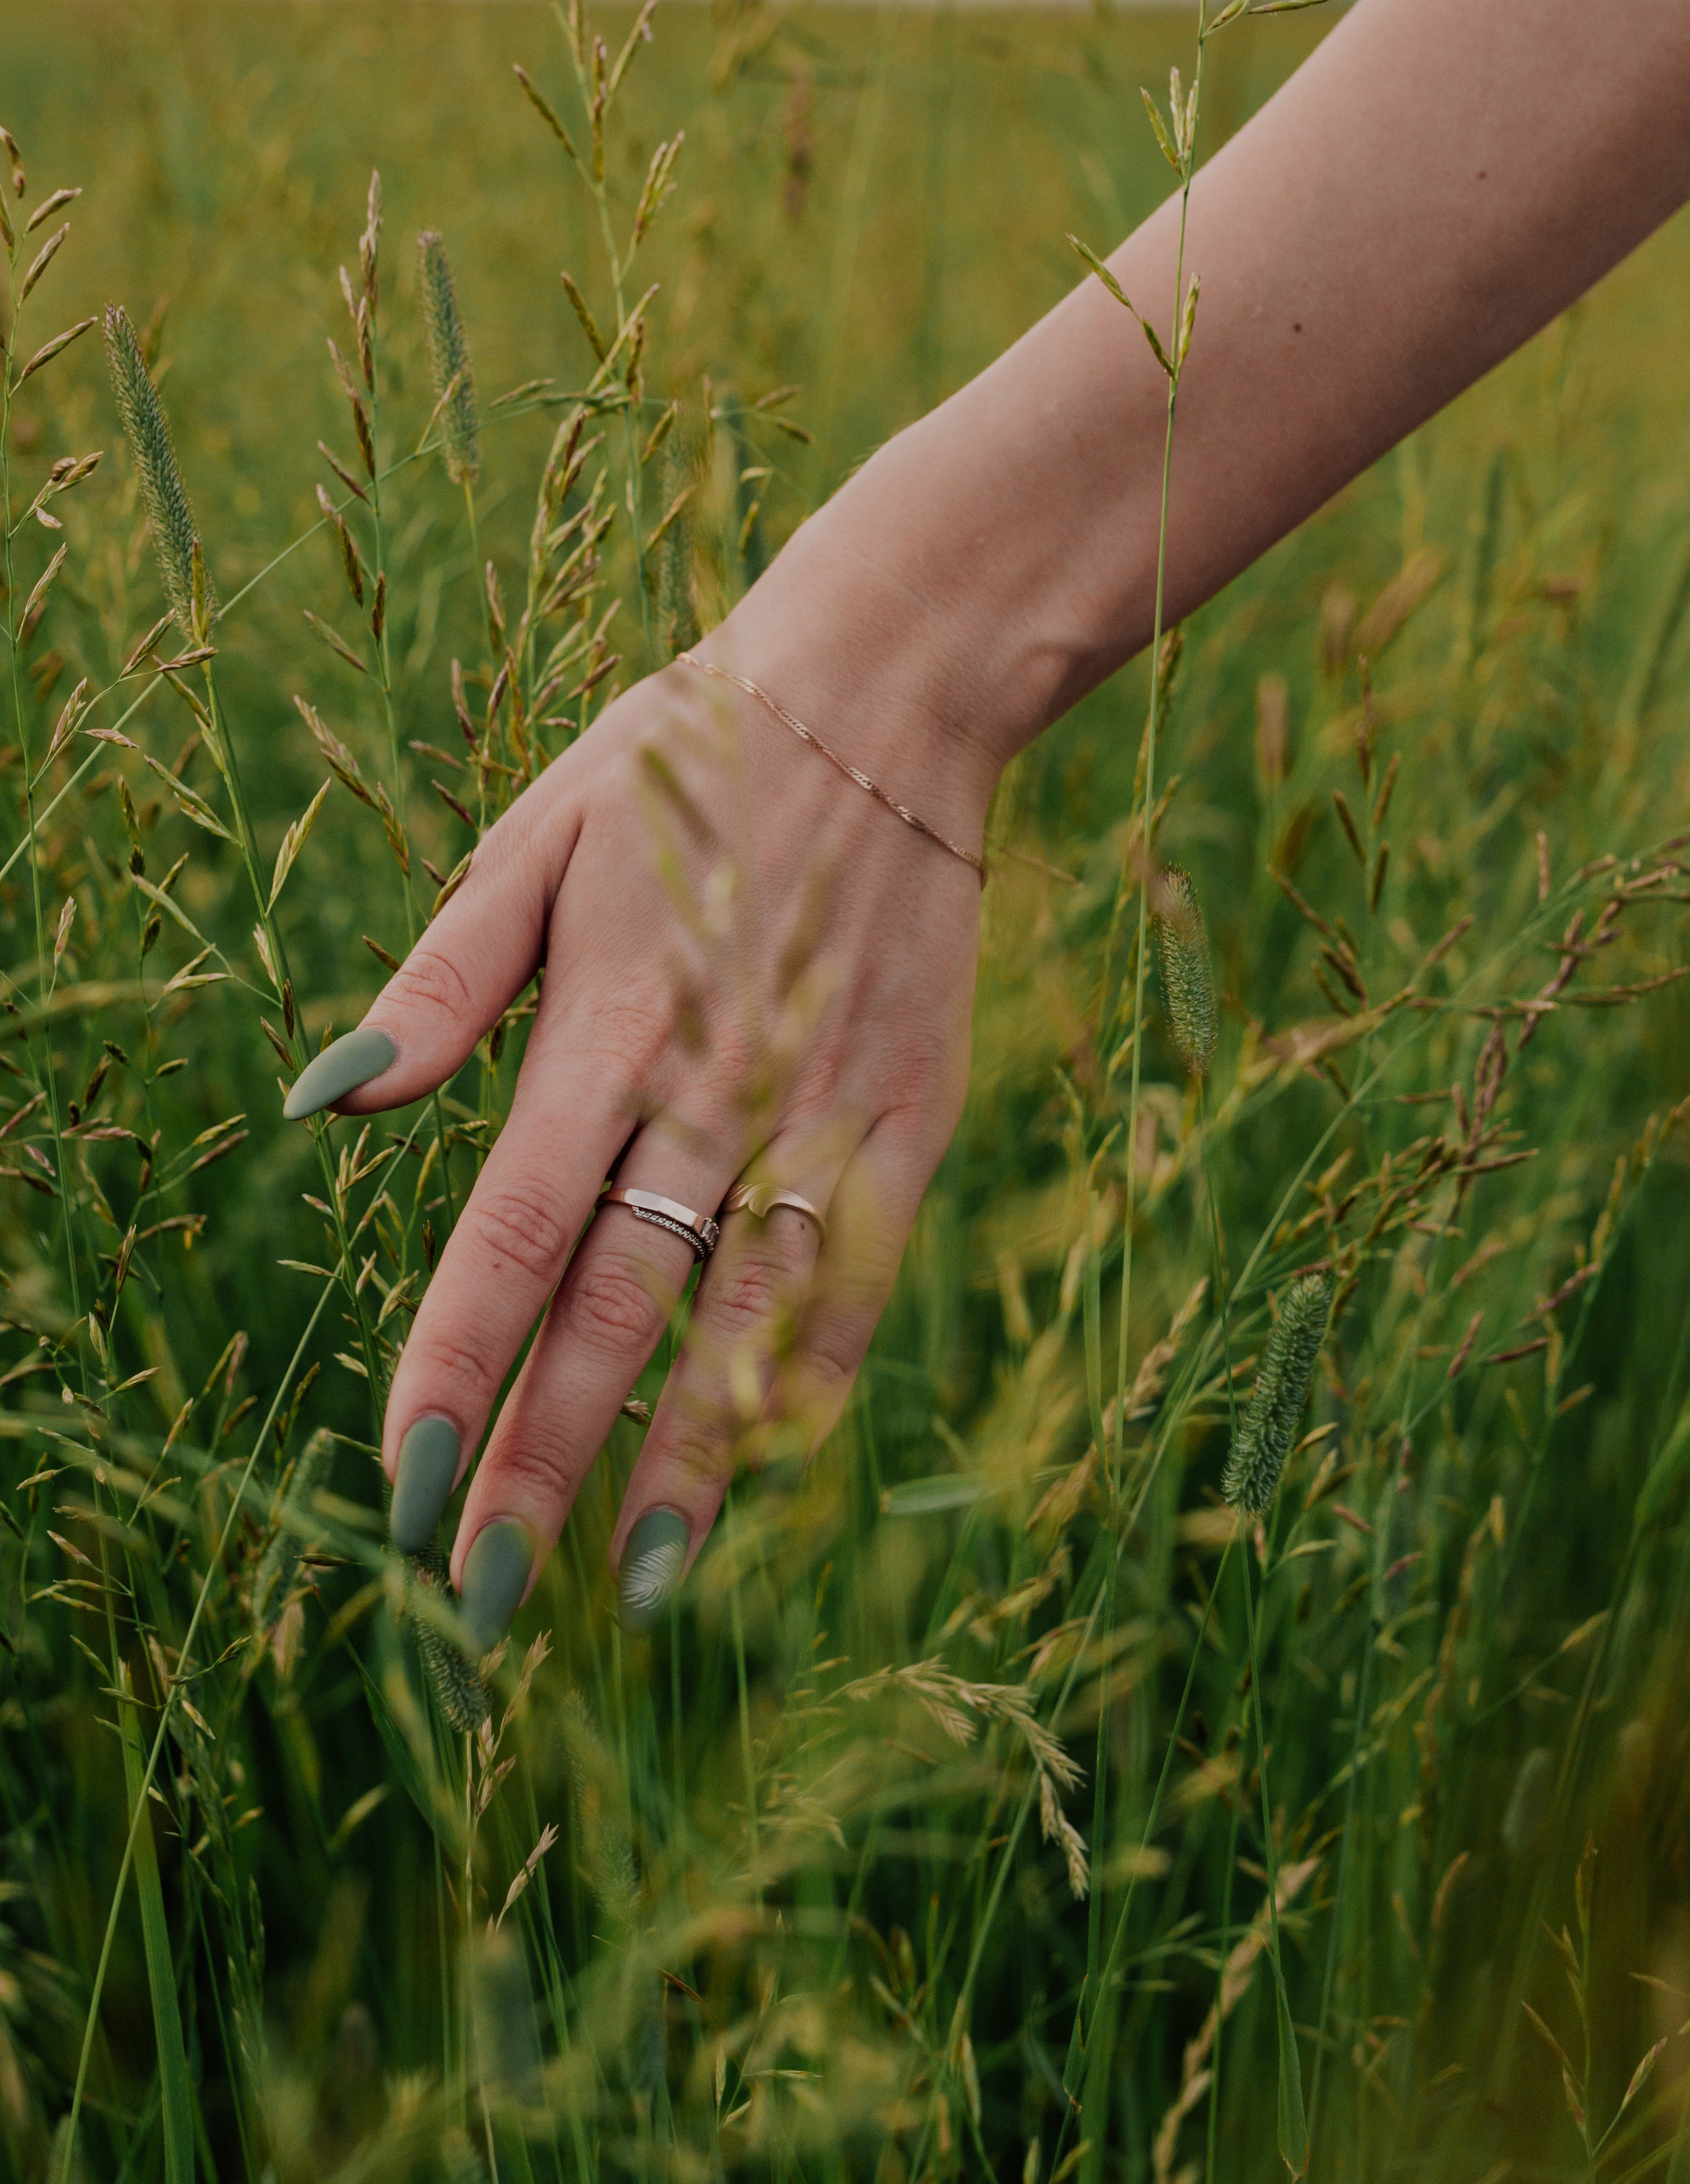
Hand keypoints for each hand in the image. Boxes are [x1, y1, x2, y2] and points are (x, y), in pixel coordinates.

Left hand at [291, 566, 993, 1650]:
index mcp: (606, 1024)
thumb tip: (325, 1106)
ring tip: (624, 1588)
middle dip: (545, 1459)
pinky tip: (764, 1470)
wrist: (883, 702)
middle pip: (617, 1310)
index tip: (404, 1486)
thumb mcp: (534, 841)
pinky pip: (857, 1272)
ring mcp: (827, 1104)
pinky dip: (809, 1379)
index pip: (511, 1235)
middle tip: (482, 1599)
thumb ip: (439, 988)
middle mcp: (716, 1083)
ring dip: (681, 1460)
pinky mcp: (912, 1110)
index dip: (457, 1369)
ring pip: (746, 1319)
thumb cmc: (680, 766)